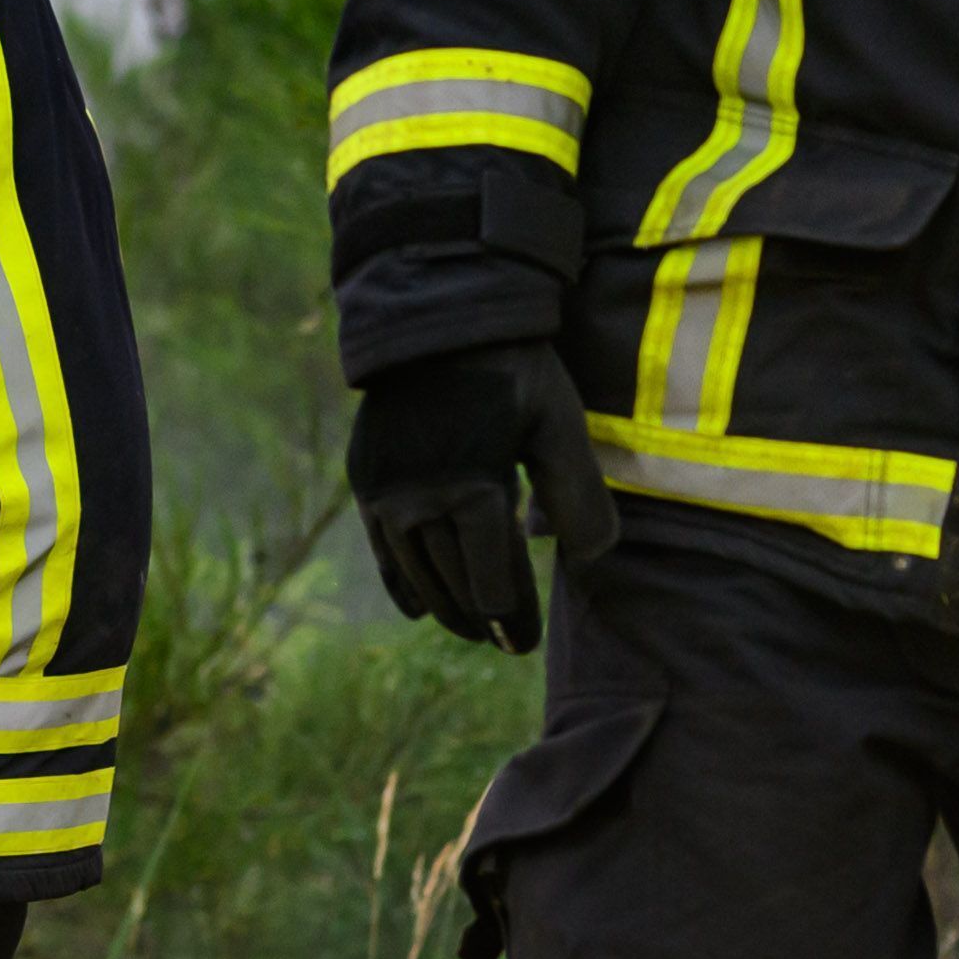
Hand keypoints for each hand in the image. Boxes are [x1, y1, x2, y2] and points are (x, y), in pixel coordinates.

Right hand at [350, 340, 618, 652]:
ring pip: (415, 574)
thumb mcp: (559, 425)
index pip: (493, 583)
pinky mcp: (364, 478)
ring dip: (444, 606)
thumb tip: (594, 560)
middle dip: (481, 620)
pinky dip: (401, 582)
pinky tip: (418, 606)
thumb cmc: (513, 368)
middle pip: (453, 586)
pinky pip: (382, 549)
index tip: (522, 644)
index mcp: (474, 490)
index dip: (511, 619)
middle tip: (503, 642)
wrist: (439, 315)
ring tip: (469, 625)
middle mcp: (420, 501)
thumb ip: (578, 495)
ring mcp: (385, 492)